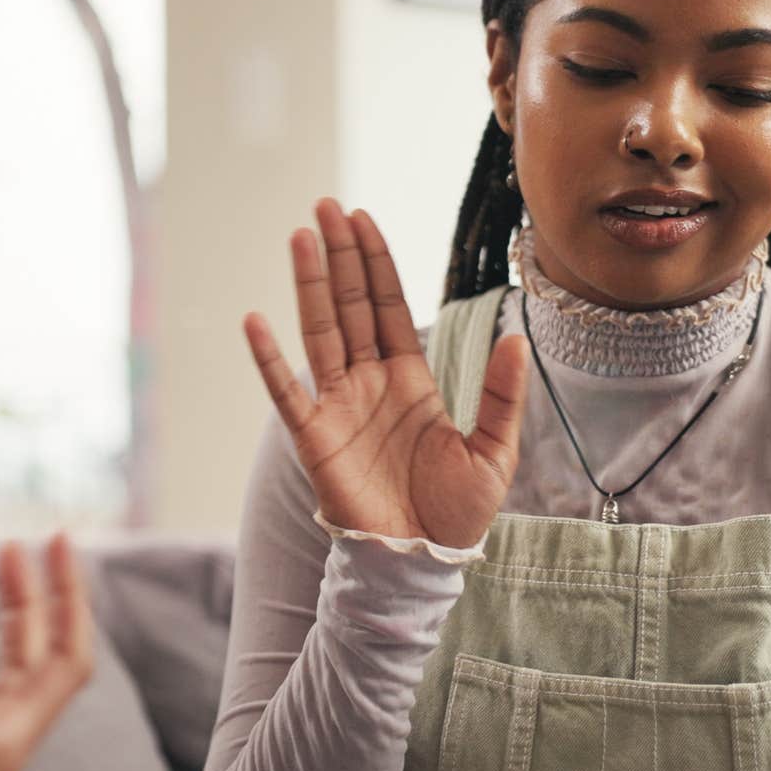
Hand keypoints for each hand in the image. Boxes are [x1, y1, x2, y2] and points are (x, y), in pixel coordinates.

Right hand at [242, 199, 530, 548]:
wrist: (421, 563)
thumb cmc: (455, 513)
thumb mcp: (494, 452)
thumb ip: (502, 396)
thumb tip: (515, 339)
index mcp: (410, 380)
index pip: (389, 307)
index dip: (376, 263)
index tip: (362, 219)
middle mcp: (369, 383)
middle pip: (351, 305)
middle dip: (339, 256)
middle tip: (325, 206)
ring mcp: (338, 407)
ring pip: (320, 332)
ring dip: (308, 285)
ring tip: (299, 237)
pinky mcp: (315, 439)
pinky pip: (287, 392)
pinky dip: (269, 358)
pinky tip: (255, 320)